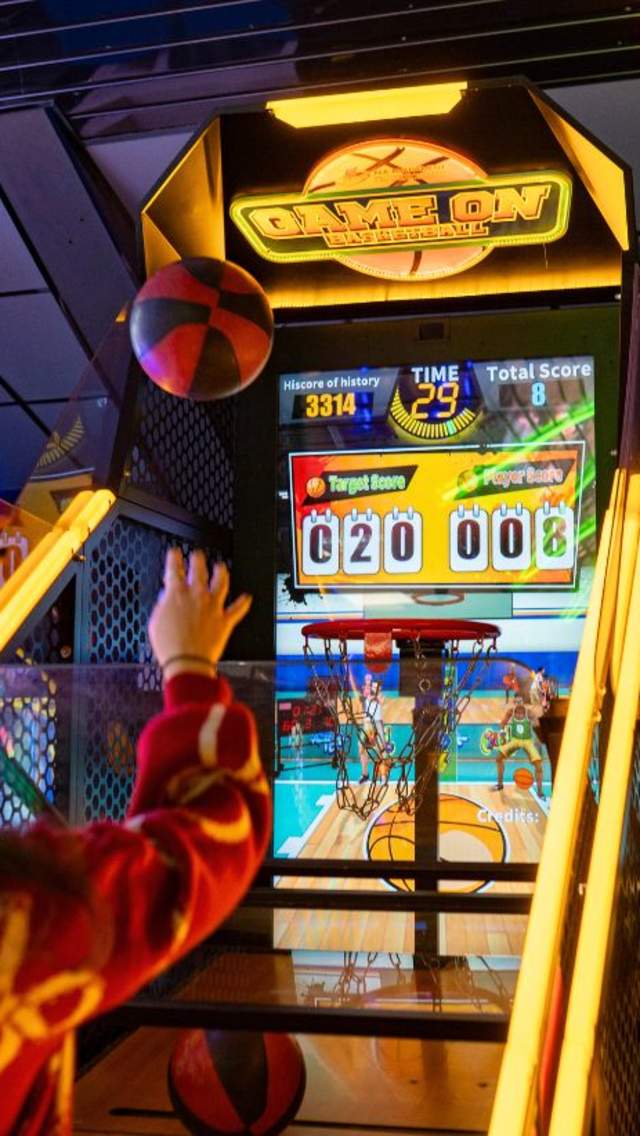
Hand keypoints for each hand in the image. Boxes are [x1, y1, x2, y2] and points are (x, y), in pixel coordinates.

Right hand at [148, 548, 251, 680]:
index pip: (174, 570)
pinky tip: (247, 598)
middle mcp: (197, 596)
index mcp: (177, 595)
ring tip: (221, 567)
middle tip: (198, 555)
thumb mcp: (155, 623)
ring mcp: (213, 607)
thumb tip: (165, 598)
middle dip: (198, 559)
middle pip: (199, 570)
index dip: (174, 558)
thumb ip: (161, 606)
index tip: (175, 552)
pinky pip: (238, 609)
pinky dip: (243, 603)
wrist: (187, 662)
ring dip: (221, 573)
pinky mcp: (225, 620)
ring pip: (221, 583)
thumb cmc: (170, 646)